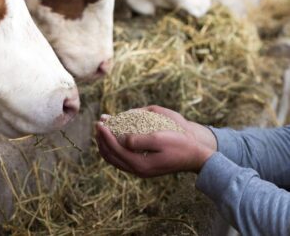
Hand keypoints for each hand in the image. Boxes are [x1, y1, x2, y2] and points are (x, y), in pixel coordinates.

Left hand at [95, 106, 216, 176]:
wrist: (194, 157)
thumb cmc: (179, 144)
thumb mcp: (160, 138)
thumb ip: (138, 140)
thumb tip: (121, 139)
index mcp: (139, 164)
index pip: (114, 148)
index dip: (105, 134)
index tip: (100, 122)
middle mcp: (137, 170)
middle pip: (110, 156)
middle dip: (101, 140)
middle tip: (98, 124)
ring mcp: (139, 170)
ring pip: (114, 159)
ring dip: (106, 145)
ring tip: (102, 131)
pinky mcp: (143, 167)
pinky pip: (122, 160)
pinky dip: (114, 149)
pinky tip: (115, 139)